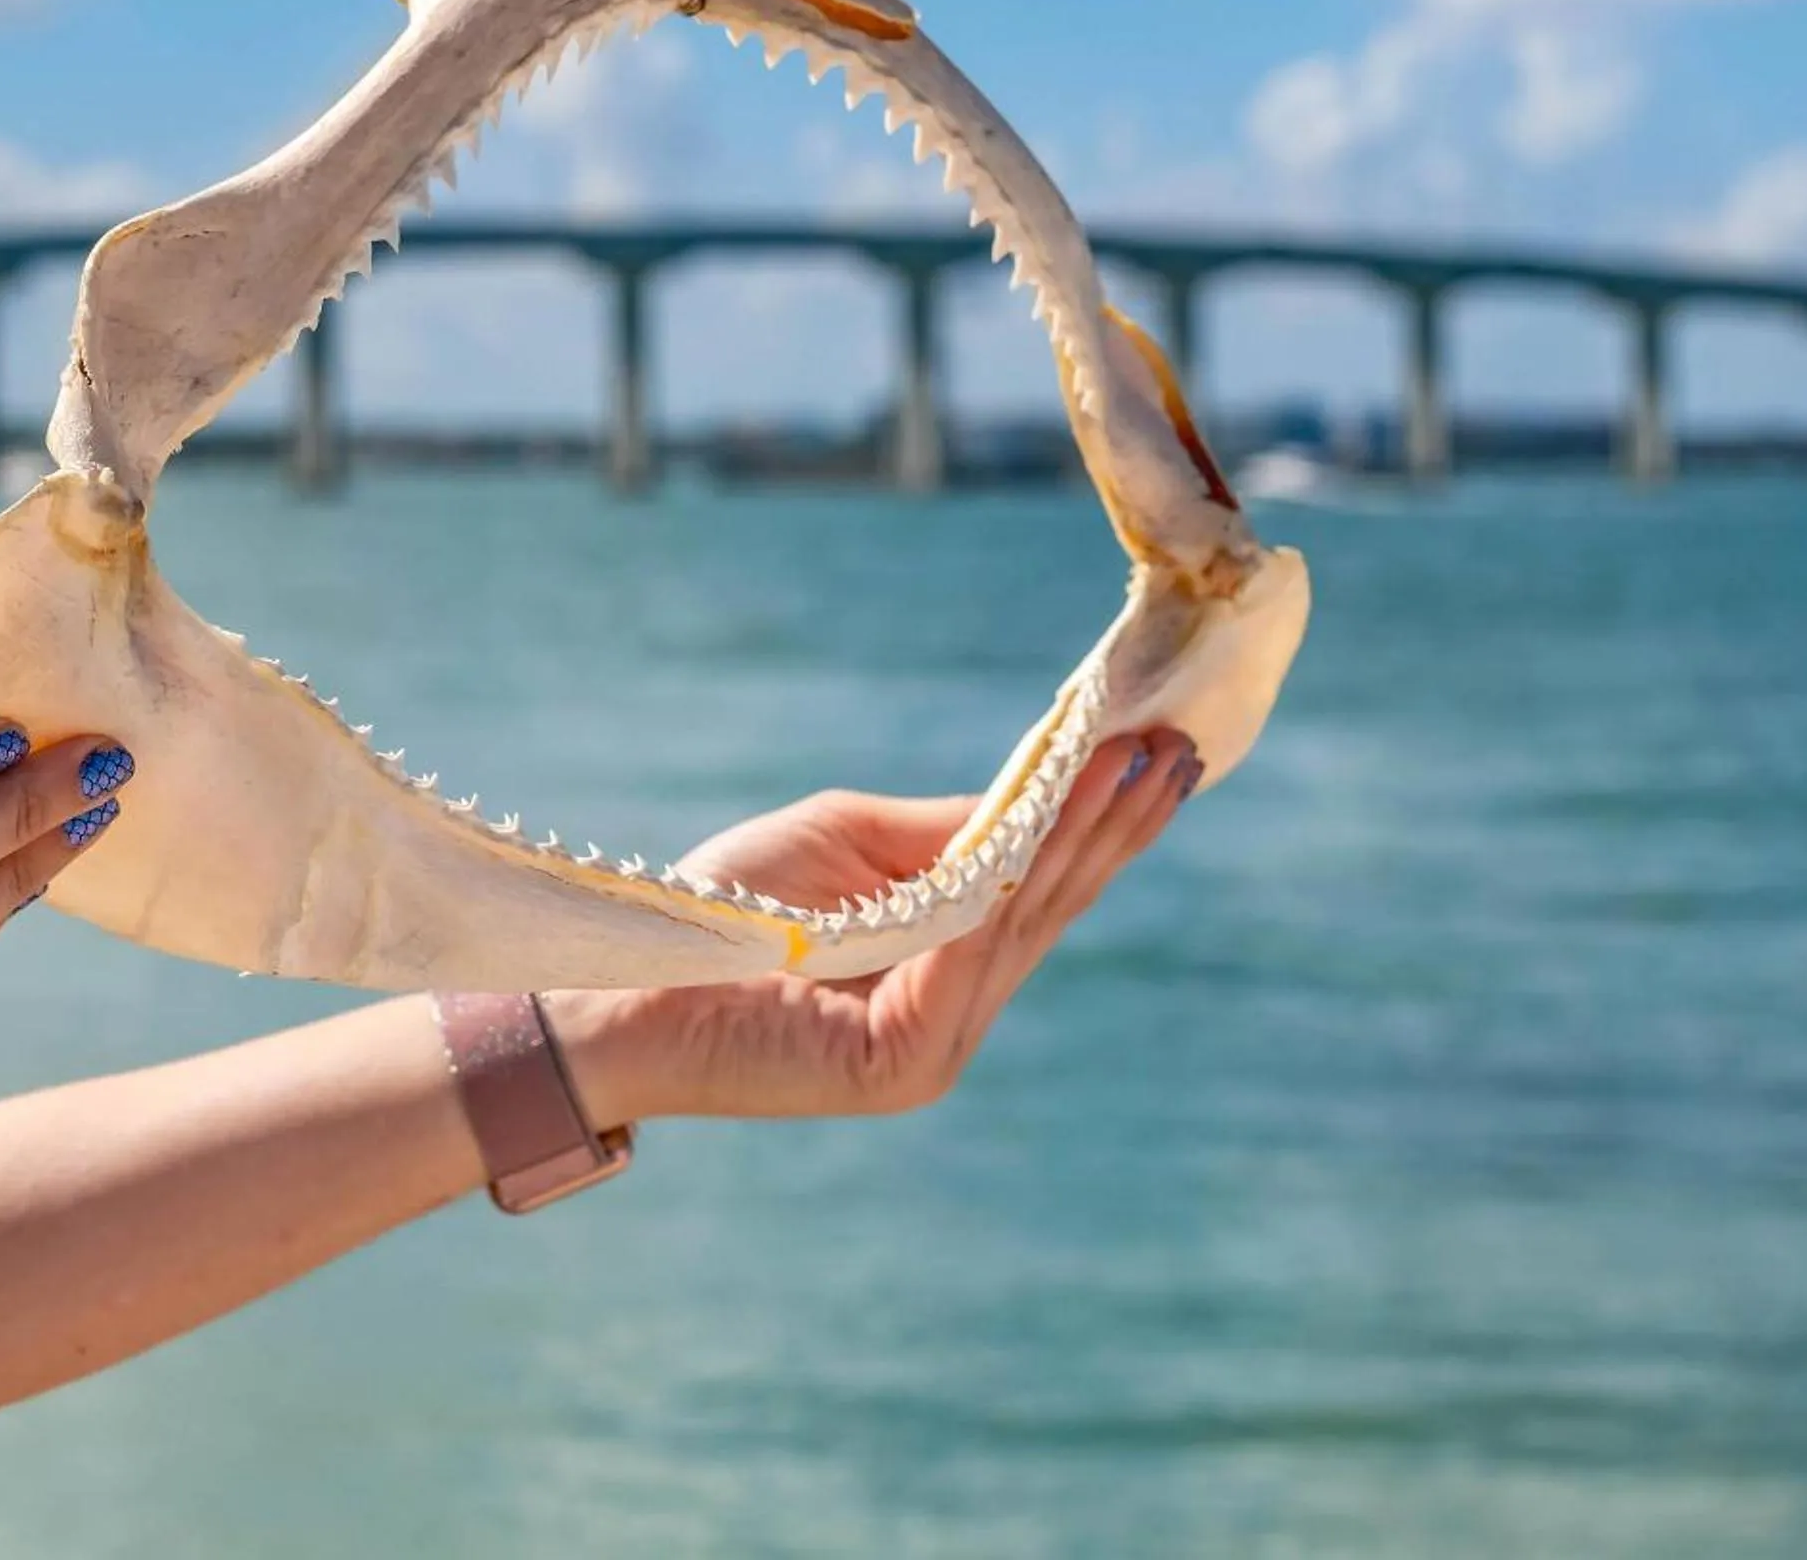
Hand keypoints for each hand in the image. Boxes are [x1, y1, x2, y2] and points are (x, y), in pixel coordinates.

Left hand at [549, 730, 1196, 1124]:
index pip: (1036, 886)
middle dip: (1116, 821)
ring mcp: (936, 1044)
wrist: (628, 982)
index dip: (1095, 817)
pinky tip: (1060, 821)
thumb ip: (940, 832)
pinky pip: (968, 954)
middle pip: (1051, 902)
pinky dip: (1012, 884)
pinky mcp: (904, 1062)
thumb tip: (1030, 797)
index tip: (1153, 746)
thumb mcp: (845, 842)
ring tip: (1140, 766)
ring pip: (1025, 921)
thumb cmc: (719, 906)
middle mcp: (951, 1010)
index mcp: (940, 961)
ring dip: (1088, 837)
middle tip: (1178, 749)